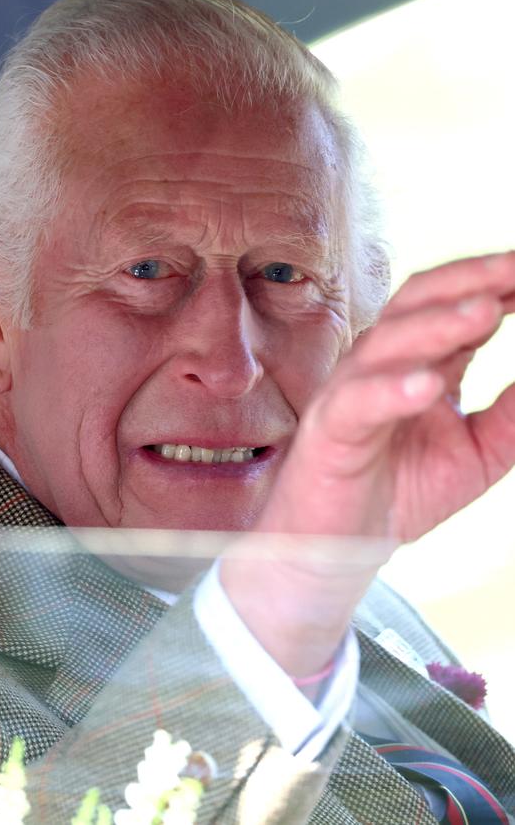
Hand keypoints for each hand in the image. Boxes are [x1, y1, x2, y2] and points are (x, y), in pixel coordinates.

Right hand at [221, 251, 514, 679]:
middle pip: (418, 300)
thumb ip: (511, 416)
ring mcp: (351, 390)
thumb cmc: (401, 489)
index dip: (494, 280)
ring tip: (486, 311)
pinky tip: (430, 384)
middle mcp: (381, 362)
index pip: (454, 302)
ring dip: (438, 324)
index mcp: (418, 359)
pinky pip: (357, 401)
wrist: (339, 545)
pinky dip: (391, 388)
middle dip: (471, 280)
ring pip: (386, 342)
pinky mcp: (329, 429)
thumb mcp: (477, 453)